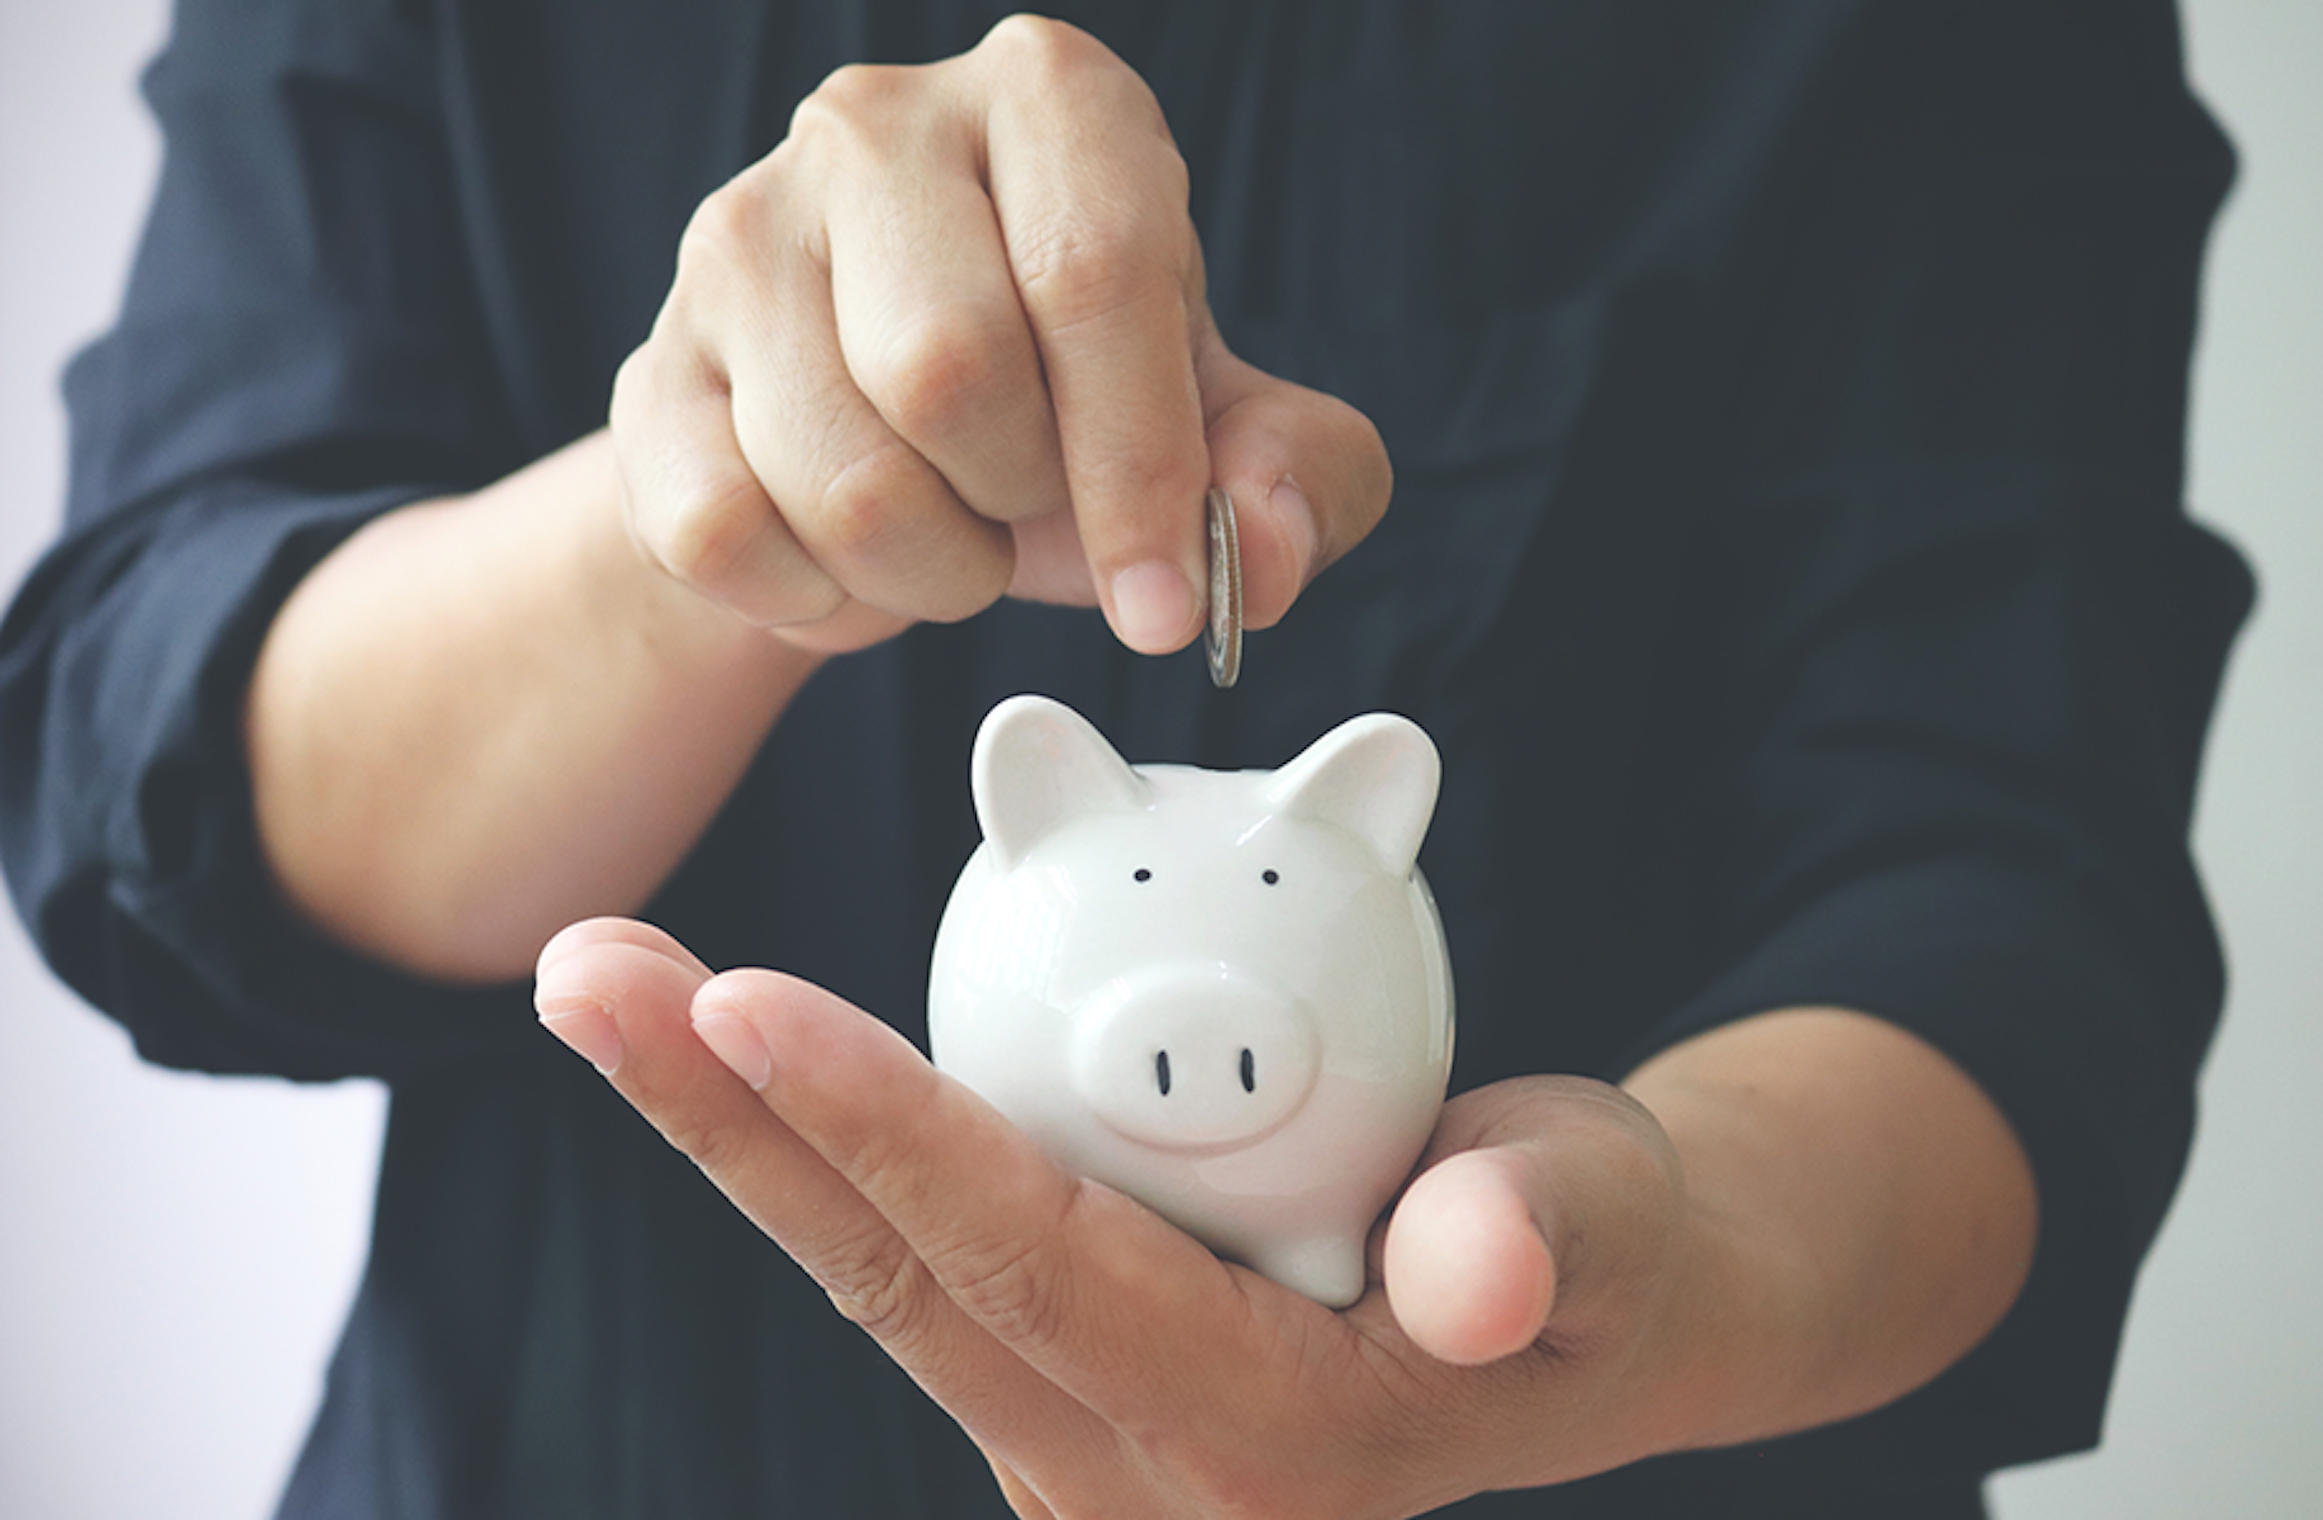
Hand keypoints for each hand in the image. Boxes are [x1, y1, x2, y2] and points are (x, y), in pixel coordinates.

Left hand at [532, 918, 1752, 1518]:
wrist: (1573, 1318)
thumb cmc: (1592, 1250)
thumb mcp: (1606, 1232)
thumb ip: (1544, 1238)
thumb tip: (1478, 1270)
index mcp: (1261, 1442)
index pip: (1031, 1269)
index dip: (884, 1130)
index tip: (737, 996)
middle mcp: (1137, 1477)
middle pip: (893, 1278)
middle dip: (724, 1121)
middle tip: (581, 970)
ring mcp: (1081, 1445)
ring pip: (877, 1269)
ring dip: (734, 1127)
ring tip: (607, 983)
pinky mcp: (1056, 1387)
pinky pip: (912, 1258)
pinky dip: (813, 1145)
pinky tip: (723, 1046)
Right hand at [611, 15, 1389, 656]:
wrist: (887, 442)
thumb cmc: (1074, 409)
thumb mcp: (1221, 428)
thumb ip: (1298, 476)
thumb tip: (1263, 551)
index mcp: (1052, 102)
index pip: (1096, 274)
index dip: (1141, 468)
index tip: (1166, 601)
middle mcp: (878, 126)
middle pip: (949, 369)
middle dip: (1018, 504)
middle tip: (1032, 513)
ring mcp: (742, 235)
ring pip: (836, 473)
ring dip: (926, 568)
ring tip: (953, 535)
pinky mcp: (653, 362)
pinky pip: (724, 535)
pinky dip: (814, 598)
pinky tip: (849, 559)